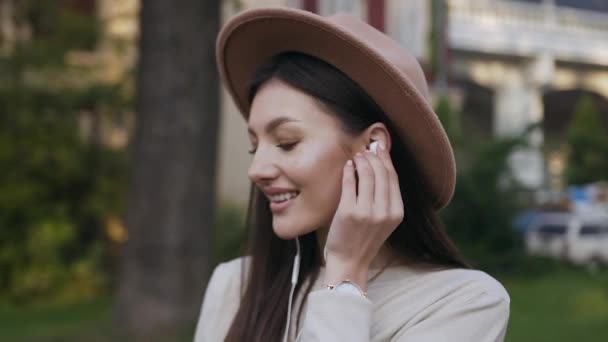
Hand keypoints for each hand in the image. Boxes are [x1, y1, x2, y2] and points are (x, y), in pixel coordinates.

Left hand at [324, 142, 403, 286]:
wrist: (349, 261)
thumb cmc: (364, 240)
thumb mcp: (384, 221)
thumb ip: (385, 199)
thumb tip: (382, 168)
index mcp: (396, 213)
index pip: (393, 179)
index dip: (386, 160)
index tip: (380, 149)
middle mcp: (384, 212)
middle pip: (381, 174)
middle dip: (374, 157)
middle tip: (366, 150)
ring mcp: (366, 212)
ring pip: (366, 175)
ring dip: (361, 161)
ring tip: (357, 156)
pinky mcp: (348, 211)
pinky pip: (349, 183)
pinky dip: (348, 171)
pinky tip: (347, 165)